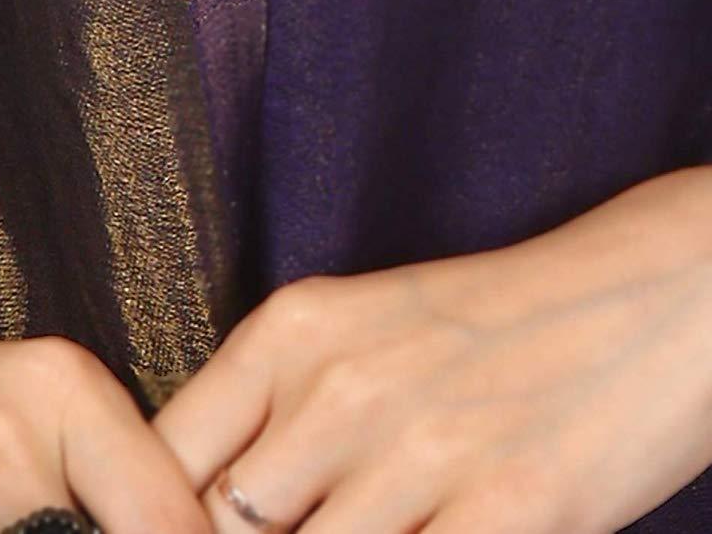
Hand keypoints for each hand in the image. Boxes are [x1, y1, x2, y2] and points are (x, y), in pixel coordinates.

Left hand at [153, 167, 711, 533]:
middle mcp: (341, 387)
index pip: (165, 457)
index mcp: (295, 330)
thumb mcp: (364, 332)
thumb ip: (280, 410)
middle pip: (224, 533)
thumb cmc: (497, 324)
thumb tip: (215, 509)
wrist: (646, 295)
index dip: (159, 522)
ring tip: (378, 530)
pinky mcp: (507, 511)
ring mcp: (422, 452)